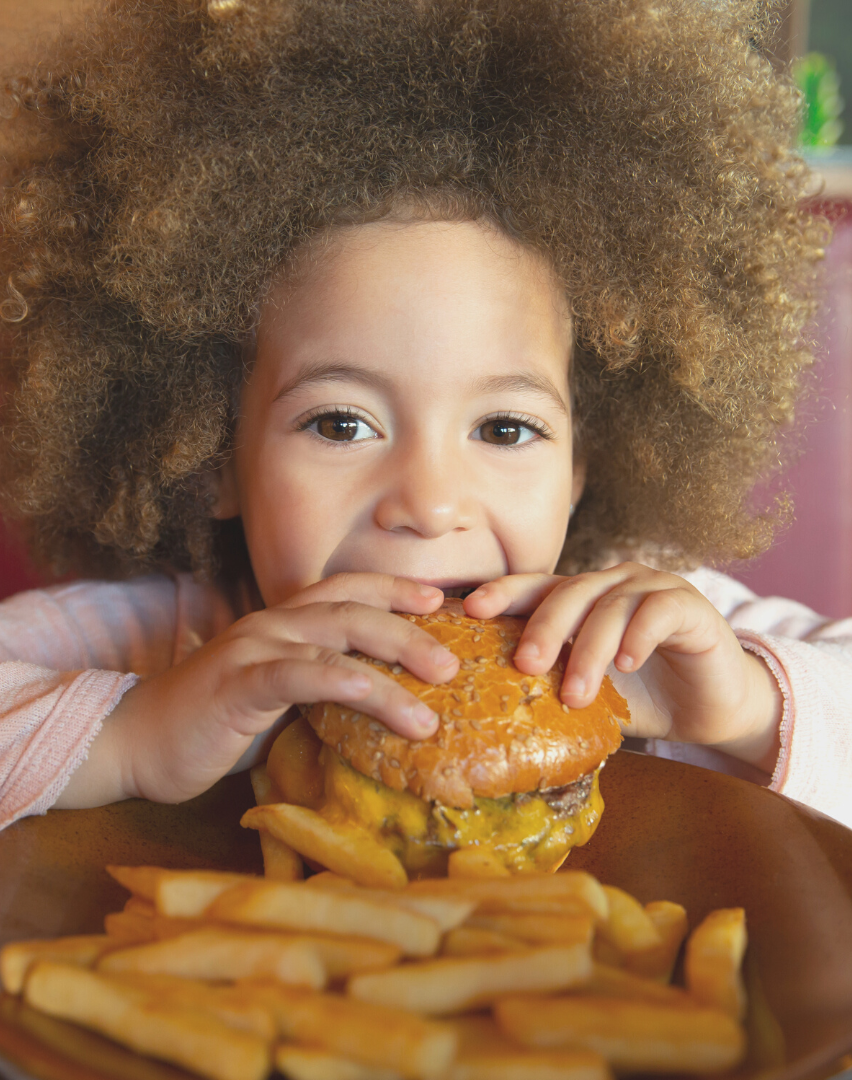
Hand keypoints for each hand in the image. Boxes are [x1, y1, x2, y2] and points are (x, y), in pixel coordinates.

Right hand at [53, 574, 459, 808]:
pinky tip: (376, 695)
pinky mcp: (238, 683)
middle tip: (455, 661)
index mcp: (283, 623)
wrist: (136, 743)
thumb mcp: (276, 701)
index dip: (395, 589)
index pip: (348, 591)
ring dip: (393, 660)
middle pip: (355, 609)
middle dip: (410, 628)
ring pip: (336, 637)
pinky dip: (342, 680)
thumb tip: (377, 705)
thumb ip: (318, 690)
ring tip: (437, 692)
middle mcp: (273, 624)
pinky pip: (299, 674)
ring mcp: (254, 648)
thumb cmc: (212, 725)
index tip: (441, 601)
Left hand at [460, 563, 782, 775]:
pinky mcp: (689, 605)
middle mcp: (612, 584)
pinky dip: (639, 636)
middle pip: (568, 592)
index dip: (505, 593)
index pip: (536, 586)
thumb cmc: (643, 697)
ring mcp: (651, 588)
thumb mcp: (588, 692)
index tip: (472, 610)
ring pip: (610, 606)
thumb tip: (490, 710)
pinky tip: (627, 664)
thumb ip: (551, 687)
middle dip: (543, 628)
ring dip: (590, 650)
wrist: (711, 709)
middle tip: (525, 665)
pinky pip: (657, 611)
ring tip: (578, 693)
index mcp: (581, 599)